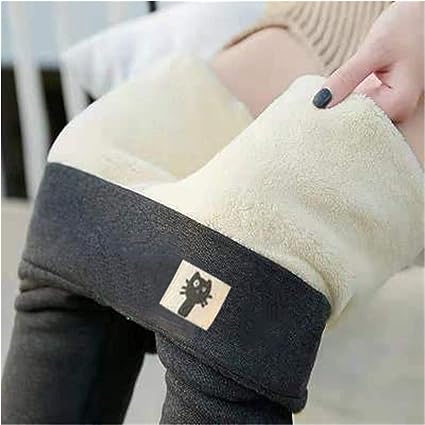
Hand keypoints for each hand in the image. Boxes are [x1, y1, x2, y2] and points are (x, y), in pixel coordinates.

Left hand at [313, 2, 423, 122]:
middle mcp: (398, 111)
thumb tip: (319, 103)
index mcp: (399, 104)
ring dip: (338, 108)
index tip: (311, 116)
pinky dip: (345, 101)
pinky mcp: (384, 98)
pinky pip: (359, 105)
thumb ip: (346, 77)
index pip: (356, 122)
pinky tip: (330, 97)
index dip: (332, 119)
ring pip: (356, 115)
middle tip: (309, 112)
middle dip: (334, 115)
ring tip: (317, 107)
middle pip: (357, 122)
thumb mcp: (373, 50)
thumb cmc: (407, 26)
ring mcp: (392, 106)